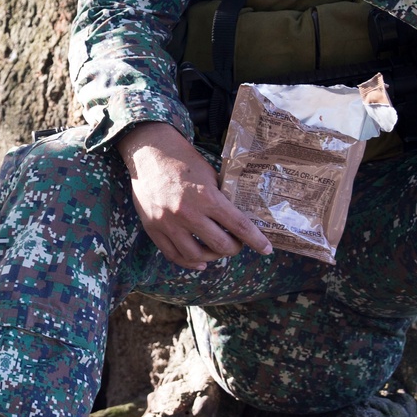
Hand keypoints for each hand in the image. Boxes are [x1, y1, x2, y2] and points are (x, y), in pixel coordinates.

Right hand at [116, 122, 272, 270]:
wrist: (149, 154)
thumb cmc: (184, 161)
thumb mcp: (210, 175)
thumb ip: (222, 198)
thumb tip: (239, 216)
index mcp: (207, 197)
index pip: (239, 226)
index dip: (256, 240)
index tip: (266, 249)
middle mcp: (188, 213)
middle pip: (220, 245)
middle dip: (234, 248)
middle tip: (236, 244)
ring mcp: (168, 223)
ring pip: (196, 256)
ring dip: (212, 257)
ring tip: (217, 251)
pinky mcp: (153, 228)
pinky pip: (173, 255)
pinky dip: (189, 263)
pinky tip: (199, 263)